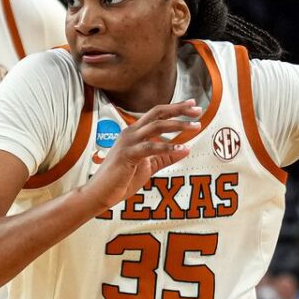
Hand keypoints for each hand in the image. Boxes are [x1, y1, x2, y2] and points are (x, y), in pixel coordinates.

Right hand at [83, 101, 203, 209]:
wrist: (99, 193)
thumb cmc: (121, 180)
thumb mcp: (148, 166)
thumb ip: (165, 157)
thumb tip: (186, 149)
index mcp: (134, 132)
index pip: (157, 114)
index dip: (175, 107)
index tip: (192, 105)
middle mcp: (130, 132)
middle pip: (158, 113)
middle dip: (179, 109)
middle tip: (198, 110)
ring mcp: (128, 142)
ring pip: (156, 126)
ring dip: (178, 125)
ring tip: (195, 126)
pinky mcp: (127, 155)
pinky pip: (151, 148)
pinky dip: (168, 147)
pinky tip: (182, 149)